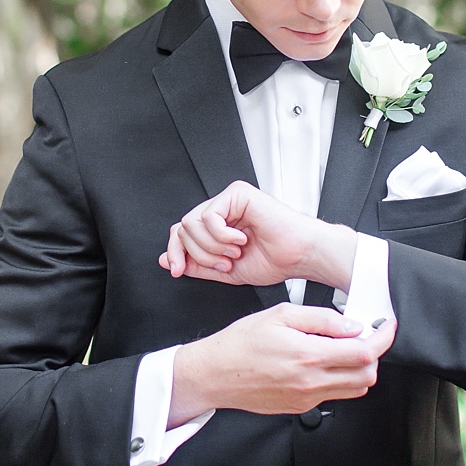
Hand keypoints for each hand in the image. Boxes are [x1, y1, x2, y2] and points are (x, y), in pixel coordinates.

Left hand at [159, 180, 356, 290]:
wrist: (300, 255)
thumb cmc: (276, 260)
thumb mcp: (225, 270)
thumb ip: (196, 265)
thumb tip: (165, 260)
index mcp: (218, 226)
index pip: (181, 234)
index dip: (175, 253)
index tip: (178, 271)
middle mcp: (222, 210)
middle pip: (181, 229)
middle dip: (199, 255)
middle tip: (225, 263)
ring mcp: (229, 200)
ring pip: (191, 223)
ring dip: (212, 247)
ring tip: (235, 252)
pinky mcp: (238, 194)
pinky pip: (209, 216)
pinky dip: (221, 235)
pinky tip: (241, 239)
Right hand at [170, 303, 397, 422]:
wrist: (213, 375)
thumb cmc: (240, 343)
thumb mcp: (281, 315)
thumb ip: (322, 319)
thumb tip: (351, 325)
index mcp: (308, 356)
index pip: (364, 353)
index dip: (384, 338)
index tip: (386, 326)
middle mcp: (311, 382)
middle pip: (367, 375)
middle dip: (374, 354)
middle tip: (365, 336)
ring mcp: (306, 398)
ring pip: (354, 389)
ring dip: (359, 369)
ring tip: (344, 349)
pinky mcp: (299, 407)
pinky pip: (333, 395)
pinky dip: (339, 379)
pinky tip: (323, 362)